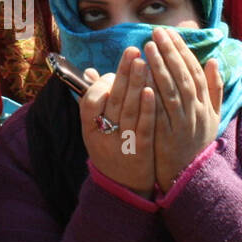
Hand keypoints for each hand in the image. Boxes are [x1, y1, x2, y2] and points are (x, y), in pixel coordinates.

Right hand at [79, 47, 156, 196]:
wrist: (123, 190)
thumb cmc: (109, 152)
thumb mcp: (95, 131)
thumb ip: (93, 102)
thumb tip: (89, 72)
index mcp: (89, 130)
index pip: (90, 102)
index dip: (101, 83)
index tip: (113, 69)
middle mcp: (103, 137)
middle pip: (112, 100)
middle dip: (122, 73)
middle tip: (133, 50)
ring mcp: (122, 145)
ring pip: (127, 110)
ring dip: (135, 84)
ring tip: (143, 62)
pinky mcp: (141, 152)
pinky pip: (143, 127)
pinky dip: (146, 108)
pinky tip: (152, 90)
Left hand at [145, 27, 220, 192]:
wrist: (189, 177)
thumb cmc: (196, 144)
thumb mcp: (212, 117)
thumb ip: (214, 89)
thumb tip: (213, 60)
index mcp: (206, 104)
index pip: (195, 70)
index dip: (183, 50)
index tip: (171, 33)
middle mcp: (197, 111)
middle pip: (184, 75)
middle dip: (170, 51)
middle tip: (157, 32)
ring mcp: (183, 123)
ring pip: (172, 89)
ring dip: (160, 65)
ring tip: (148, 46)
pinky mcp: (168, 135)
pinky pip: (160, 110)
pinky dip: (153, 92)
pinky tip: (142, 76)